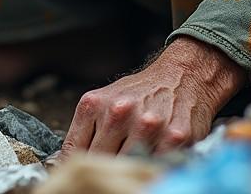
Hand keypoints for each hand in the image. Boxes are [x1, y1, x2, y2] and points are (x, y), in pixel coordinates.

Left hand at [60, 36, 244, 156]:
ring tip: (130, 164)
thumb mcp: (106, 100)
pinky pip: (154, 167)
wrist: (183, 75)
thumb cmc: (143, 91)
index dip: (77, 168)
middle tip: (108, 171)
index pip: (75, 152)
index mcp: (96, 104)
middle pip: (100, 162)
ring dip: (127, 169)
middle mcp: (119, 113)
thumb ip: (87, 130)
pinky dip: (151, 169)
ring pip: (125, 167)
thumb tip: (66, 162)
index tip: (81, 176)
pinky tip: (151, 161)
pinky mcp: (174, 138)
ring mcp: (147, 126)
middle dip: (104, 168)